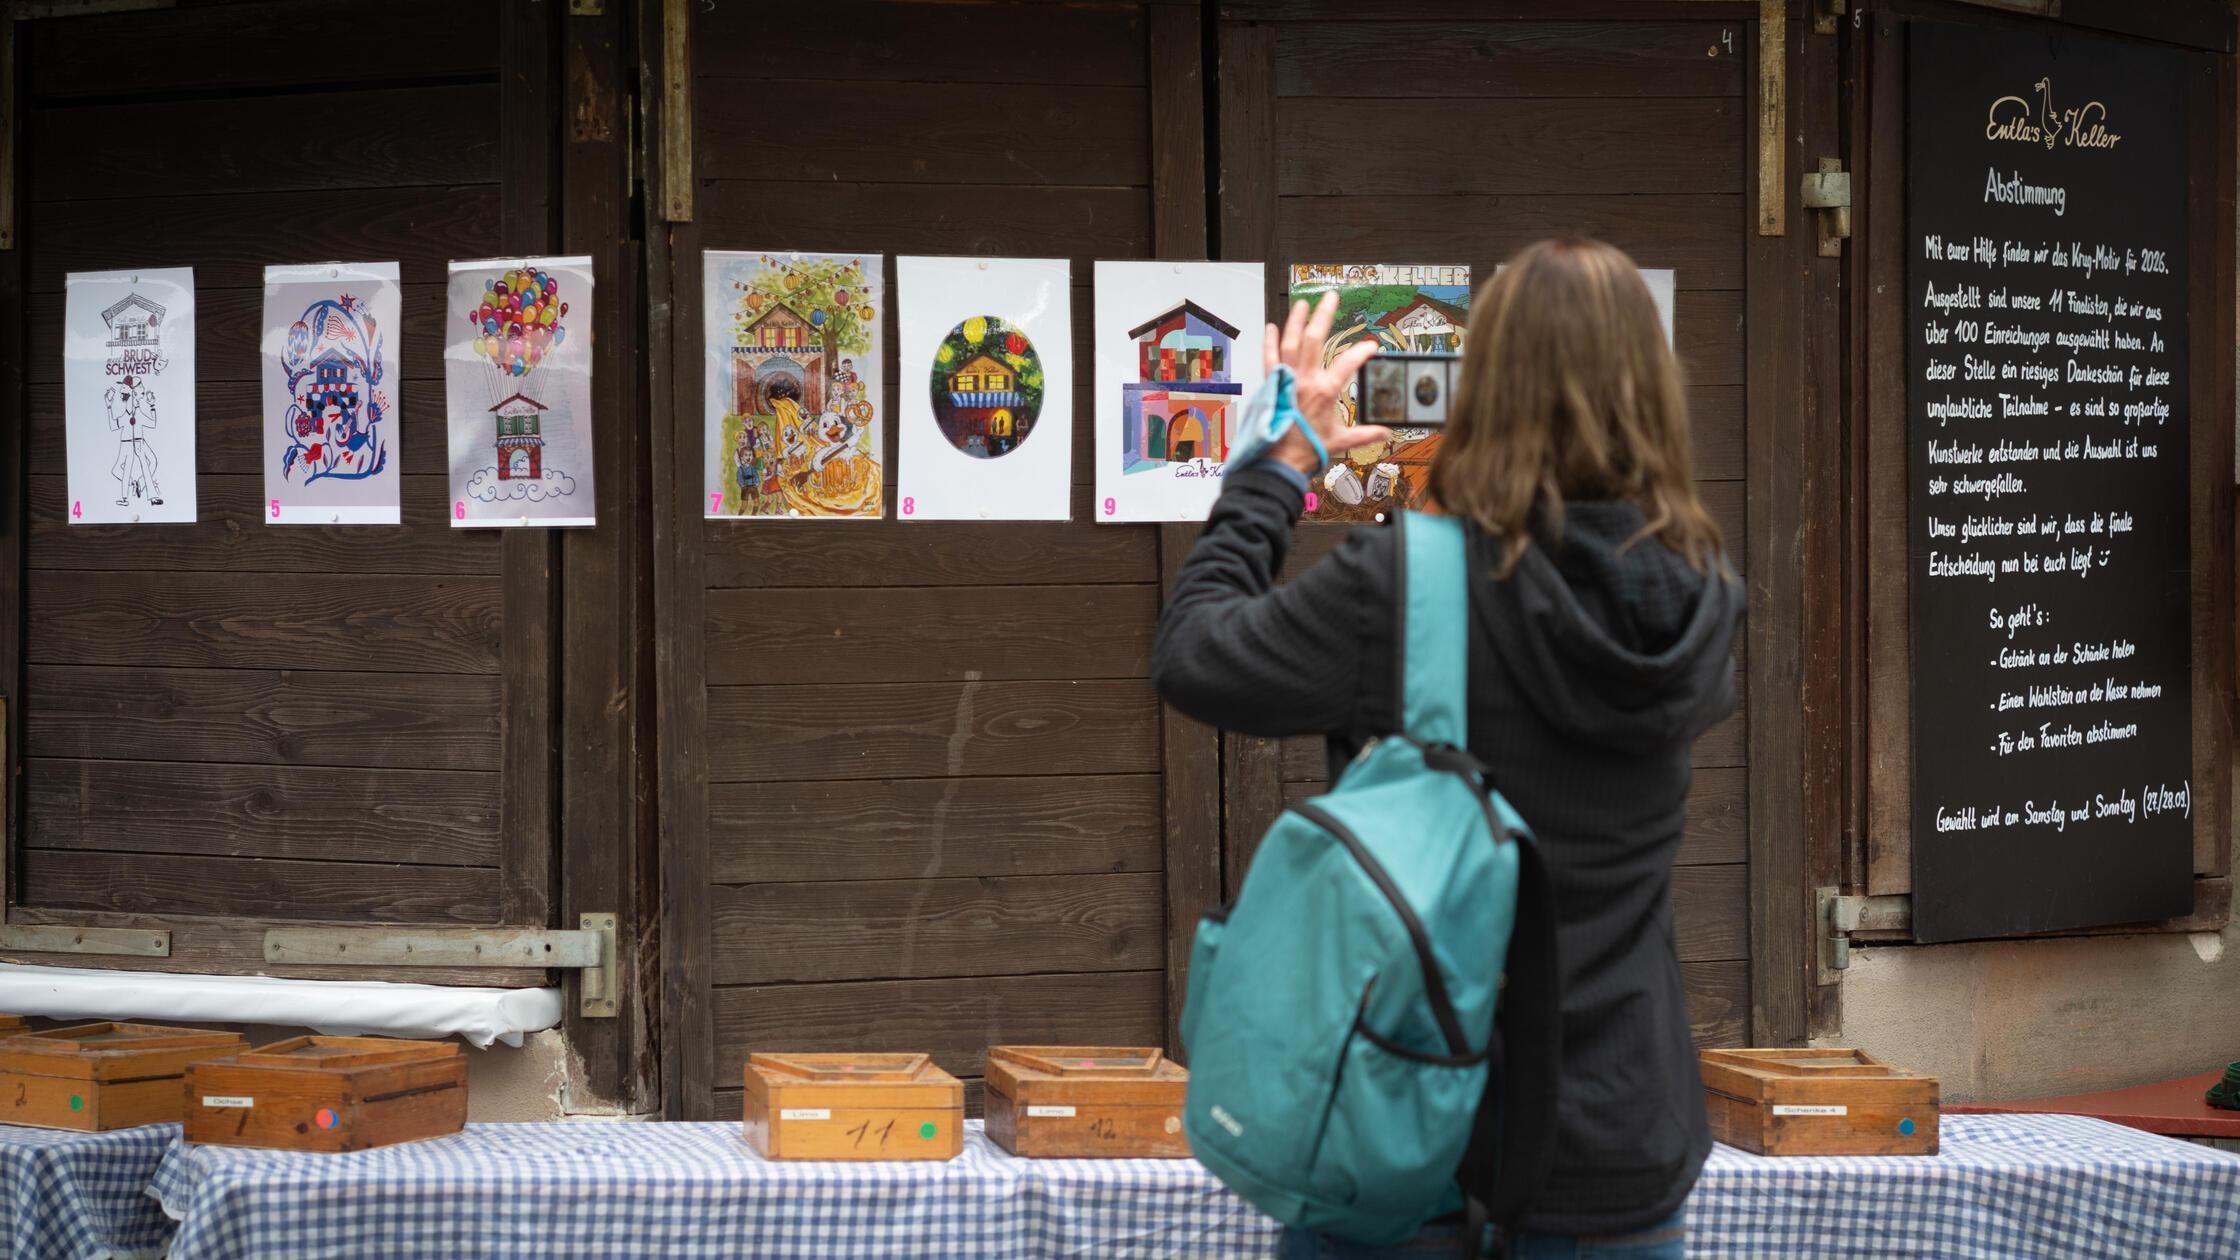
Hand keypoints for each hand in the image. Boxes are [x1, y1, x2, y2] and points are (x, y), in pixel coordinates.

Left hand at [1263, 292, 1389, 474]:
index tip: (1371, 346)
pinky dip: (1269, 342)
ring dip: (1296, 321)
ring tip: (1302, 304)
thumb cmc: (1307, 450)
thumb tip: (1385, 432)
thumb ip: (1365, 434)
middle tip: (1330, 297)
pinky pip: (1269, 358)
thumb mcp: (1341, 441)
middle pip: (1315, 339)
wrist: (1279, 462)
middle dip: (1324, 315)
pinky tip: (1271, 327)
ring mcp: (1287, 380)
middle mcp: (1305, 380)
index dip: (1363, 352)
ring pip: (1291, 342)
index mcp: (1325, 391)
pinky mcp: (1272, 385)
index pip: (1349, 362)